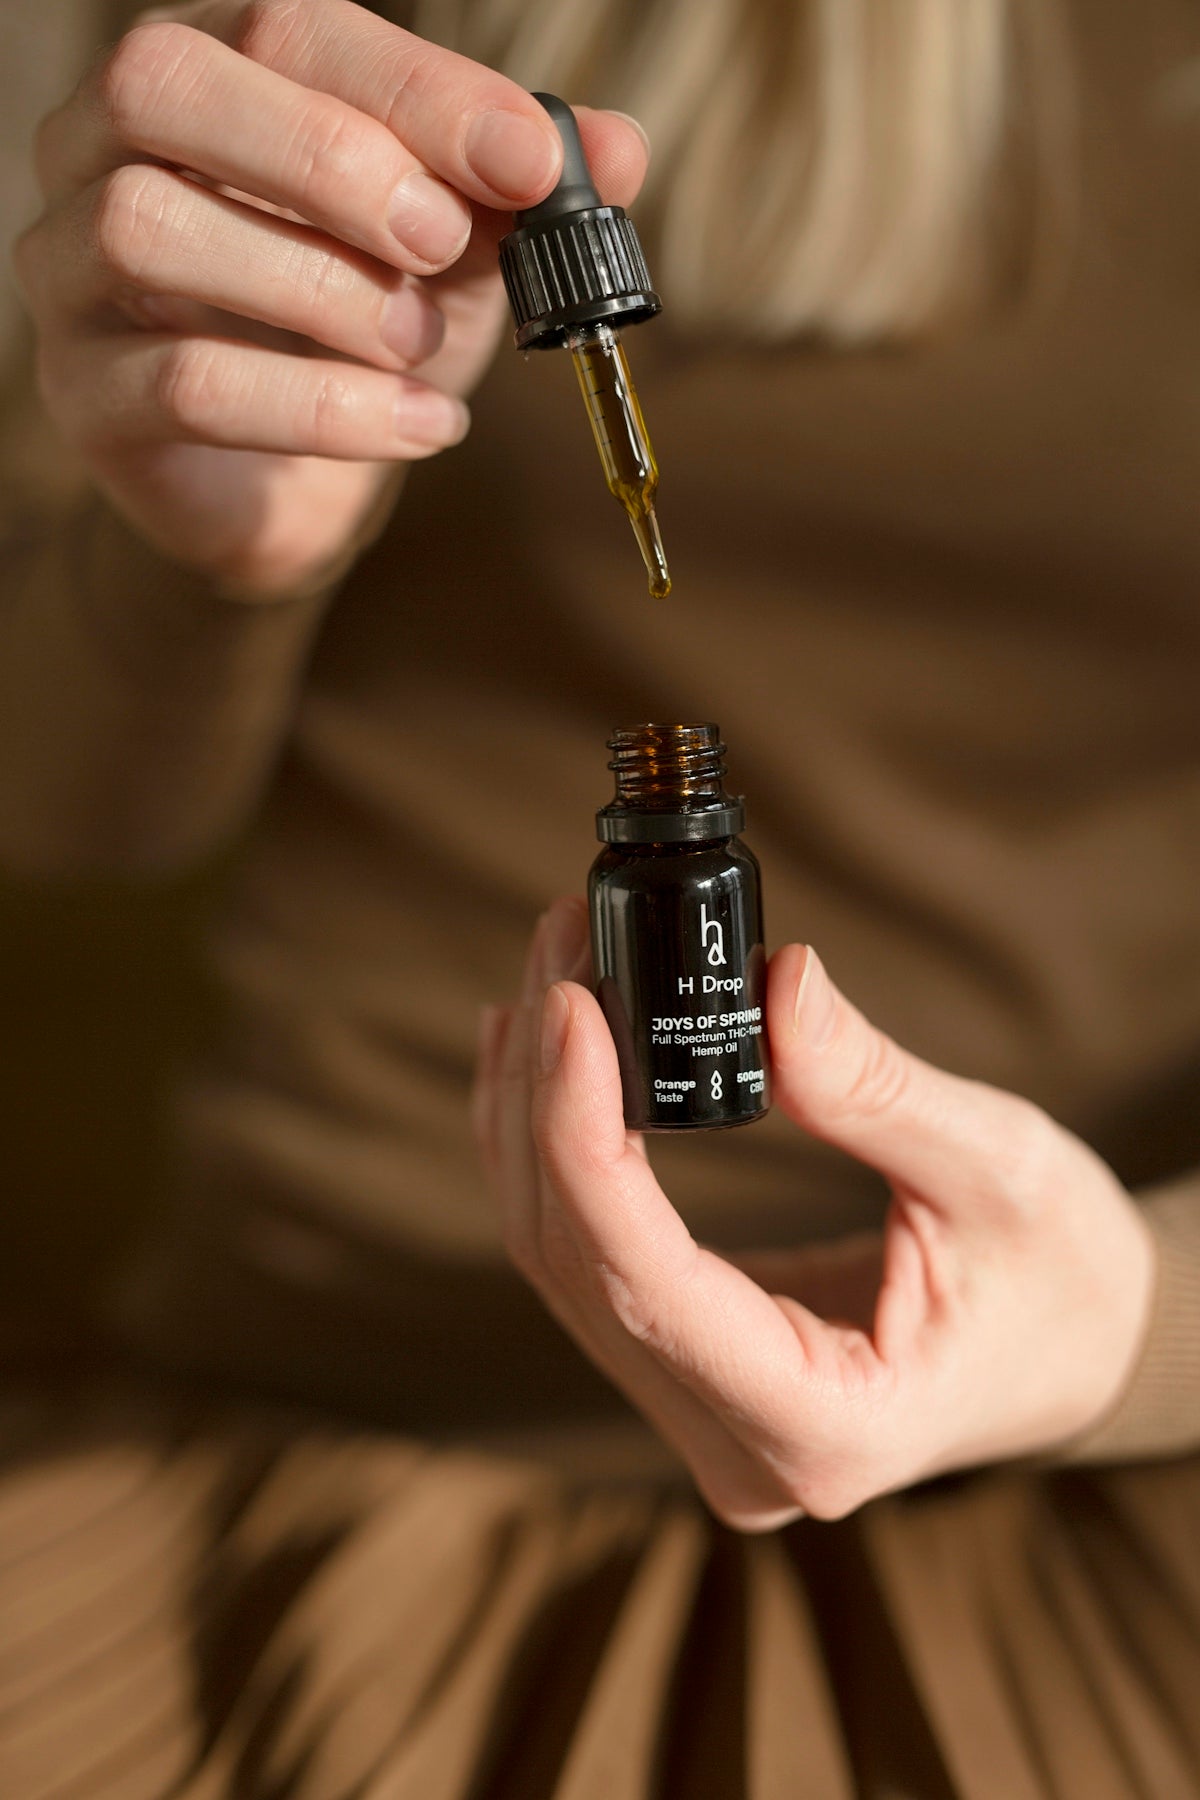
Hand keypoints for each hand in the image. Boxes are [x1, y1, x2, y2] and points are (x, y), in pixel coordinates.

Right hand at [13, 1, 647, 592]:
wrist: (294, 492)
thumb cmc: (359, 339)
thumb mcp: (454, 253)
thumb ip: (522, 194)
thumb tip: (618, 150)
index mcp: (208, 83)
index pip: (285, 30)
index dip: (415, 91)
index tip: (528, 161)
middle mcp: (104, 150)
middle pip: (163, 83)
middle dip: (327, 156)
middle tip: (442, 243)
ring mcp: (73, 271)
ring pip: (151, 225)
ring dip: (320, 287)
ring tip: (420, 348)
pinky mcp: (85, 395)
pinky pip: (187, 384)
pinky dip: (325, 407)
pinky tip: (420, 424)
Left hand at [476, 898, 1155, 1529]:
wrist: (1088, 1349)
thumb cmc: (1066, 1277)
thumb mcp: (1001, 1171)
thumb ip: (878, 1091)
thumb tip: (777, 980)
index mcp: (824, 1427)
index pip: (647, 1285)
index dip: (582, 1141)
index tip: (568, 1008)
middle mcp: (740, 1449)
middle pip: (581, 1266)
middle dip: (549, 1100)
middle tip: (561, 956)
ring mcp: (704, 1418)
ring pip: (564, 1262)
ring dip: (537, 1115)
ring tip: (548, 976)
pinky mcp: (691, 1371)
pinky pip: (587, 1261)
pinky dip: (558, 1153)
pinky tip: (536, 1061)